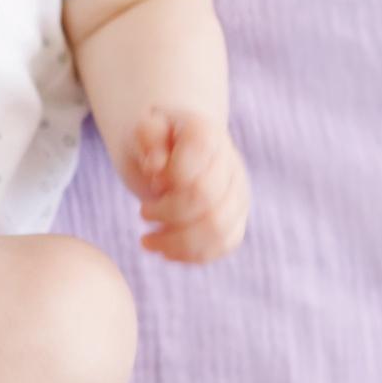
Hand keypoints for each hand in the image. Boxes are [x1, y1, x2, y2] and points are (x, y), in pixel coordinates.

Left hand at [116, 106, 248, 263]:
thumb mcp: (144, 128)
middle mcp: (231, 165)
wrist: (176, 145)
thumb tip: (156, 166)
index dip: (168, 179)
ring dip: (176, 242)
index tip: (150, 175)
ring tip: (147, 241)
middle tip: (143, 213)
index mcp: (208, 136)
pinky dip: (191, 254)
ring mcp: (238, 195)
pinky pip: (223, 245)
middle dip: (167, 213)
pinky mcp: (236, 221)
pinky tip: (165, 251)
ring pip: (217, 230)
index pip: (195, 166)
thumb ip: (149, 137)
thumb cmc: (156, 138)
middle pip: (206, 200)